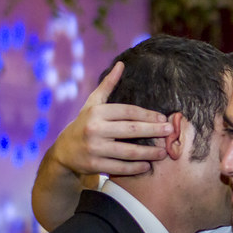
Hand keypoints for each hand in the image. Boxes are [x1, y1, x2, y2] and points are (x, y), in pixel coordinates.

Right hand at [50, 61, 171, 176]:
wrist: (63, 150)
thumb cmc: (85, 123)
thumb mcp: (93, 103)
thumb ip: (108, 85)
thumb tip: (121, 64)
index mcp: (97, 112)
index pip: (127, 112)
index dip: (147, 114)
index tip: (163, 117)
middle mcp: (95, 129)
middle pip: (131, 130)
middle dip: (153, 130)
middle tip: (170, 131)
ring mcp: (95, 148)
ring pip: (127, 151)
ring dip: (148, 153)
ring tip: (163, 152)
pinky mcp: (94, 165)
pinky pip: (119, 167)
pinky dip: (135, 168)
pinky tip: (147, 166)